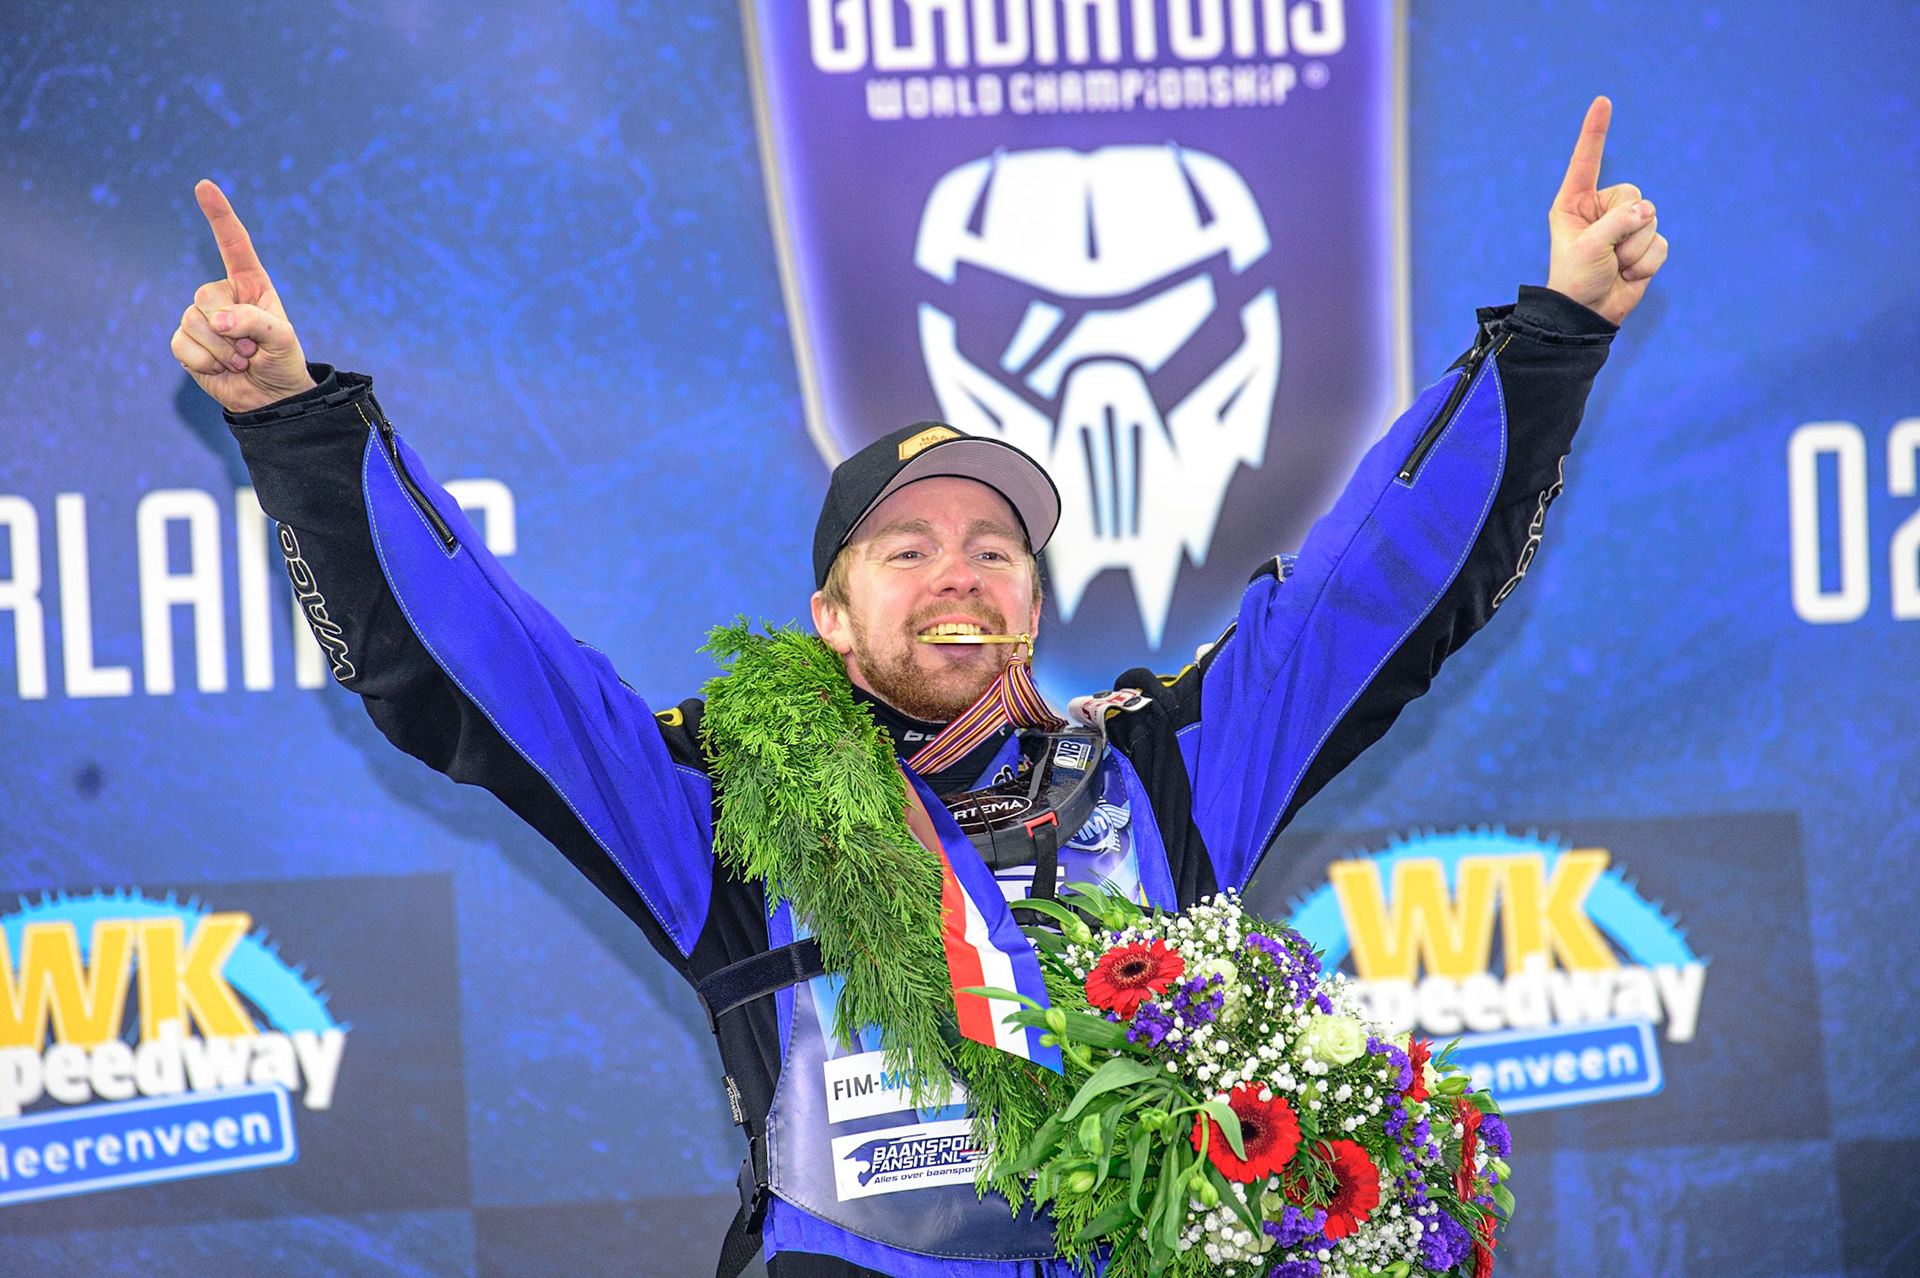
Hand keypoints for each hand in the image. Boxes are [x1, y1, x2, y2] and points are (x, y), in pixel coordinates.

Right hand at [170, 181, 315, 412]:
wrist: (270, 398)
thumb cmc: (282, 361)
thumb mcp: (282, 339)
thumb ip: (254, 322)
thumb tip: (218, 321)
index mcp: (250, 284)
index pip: (234, 244)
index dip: (219, 215)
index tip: (205, 185)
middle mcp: (223, 296)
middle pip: (206, 296)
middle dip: (231, 329)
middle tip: (252, 349)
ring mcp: (201, 317)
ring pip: (193, 322)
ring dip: (222, 351)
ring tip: (241, 361)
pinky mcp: (186, 342)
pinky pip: (183, 345)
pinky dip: (205, 363)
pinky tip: (220, 369)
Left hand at [1545, 97, 1668, 324]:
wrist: (1588, 315)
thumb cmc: (1576, 280)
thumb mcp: (1588, 248)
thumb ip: (1616, 224)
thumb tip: (1647, 211)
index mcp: (1575, 202)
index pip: (1587, 161)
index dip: (1595, 132)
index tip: (1602, 101)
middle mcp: (1601, 209)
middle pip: (1632, 195)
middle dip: (1622, 227)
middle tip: (1605, 253)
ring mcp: (1625, 225)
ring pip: (1649, 220)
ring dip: (1633, 250)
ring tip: (1614, 266)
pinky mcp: (1644, 243)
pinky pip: (1659, 243)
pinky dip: (1645, 263)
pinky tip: (1628, 274)